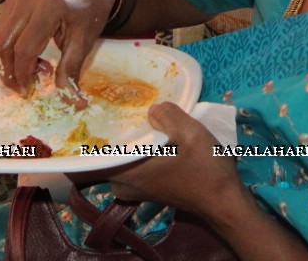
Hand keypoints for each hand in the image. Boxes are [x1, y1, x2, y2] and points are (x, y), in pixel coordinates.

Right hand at [0, 0, 114, 92]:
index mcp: (49, 7)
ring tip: (33, 69)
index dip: (24, 74)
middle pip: (3, 45)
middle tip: (25, 87)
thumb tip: (72, 103)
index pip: (25, 49)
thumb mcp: (86, 41)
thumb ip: (72, 70)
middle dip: (9, 72)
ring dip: (8, 62)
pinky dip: (9, 49)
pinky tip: (30, 54)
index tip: (30, 90)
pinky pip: (1, 31)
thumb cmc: (89, 11)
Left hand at [100, 103, 245, 217]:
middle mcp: (123, 184)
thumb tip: (152, 110)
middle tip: (111, 106)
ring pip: (116, 159)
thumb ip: (168, 115)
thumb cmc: (206, 170)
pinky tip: (146, 132)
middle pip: (101, 155)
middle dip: (104, 132)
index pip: (88, 159)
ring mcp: (133, 188)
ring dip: (122, 140)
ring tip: (129, 115)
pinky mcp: (144, 187)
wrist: (225, 202)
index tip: (86, 115)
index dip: (83, 136)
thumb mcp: (191, 133)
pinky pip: (126, 164)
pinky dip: (133, 149)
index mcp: (127, 172)